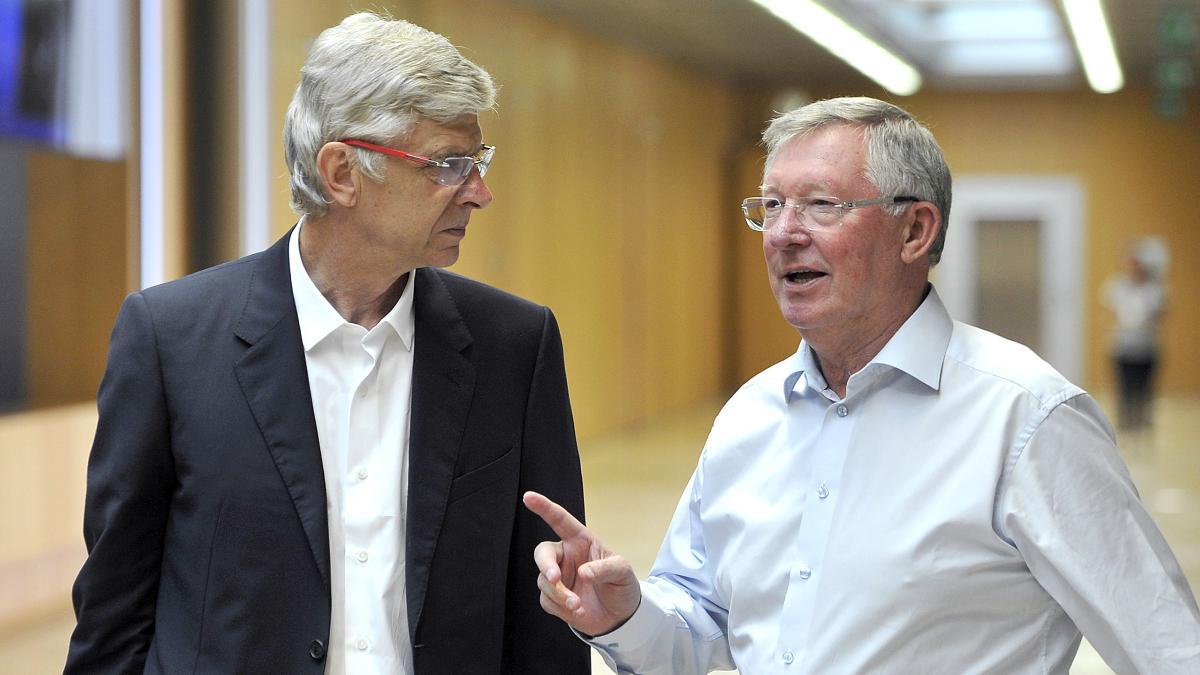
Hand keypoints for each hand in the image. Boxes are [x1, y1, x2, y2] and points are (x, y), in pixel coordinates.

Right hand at [523, 491, 640, 636]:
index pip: (560, 520)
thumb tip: (583, 573)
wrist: (620, 616)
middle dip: (545, 565)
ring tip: (578, 604)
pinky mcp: (554, 598)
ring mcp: (559, 577)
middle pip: (543, 553)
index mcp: (581, 540)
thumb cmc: (622, 586)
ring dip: (559, 594)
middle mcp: (566, 556)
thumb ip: (605, 569)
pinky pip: (547, 600)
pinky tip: (577, 611)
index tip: (528, 497)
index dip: (544, 507)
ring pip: (544, 581)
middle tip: (555, 578)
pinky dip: (560, 608)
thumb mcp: (622, 572)